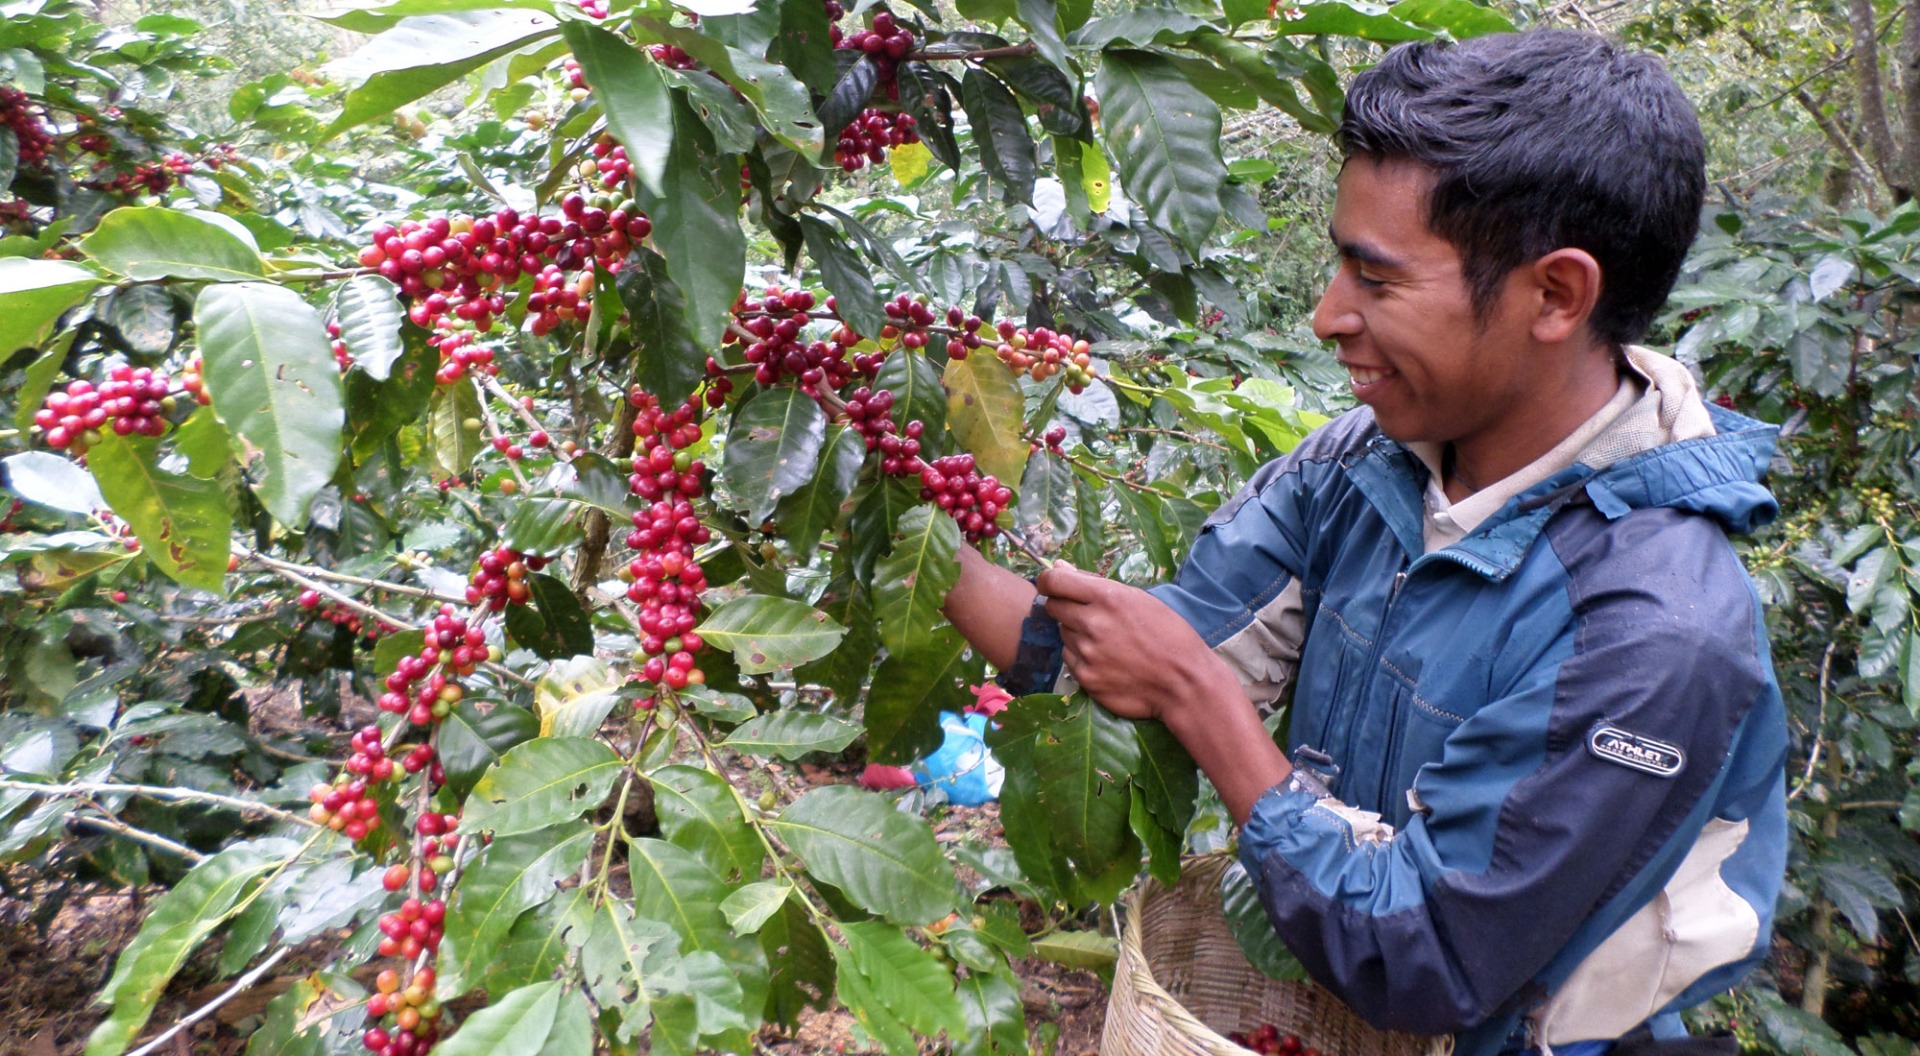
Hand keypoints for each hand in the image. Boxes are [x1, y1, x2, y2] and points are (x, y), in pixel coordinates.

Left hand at [1036, 562, 1235, 724]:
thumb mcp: (1139, 599)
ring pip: (1063, 634)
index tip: (1052, 586)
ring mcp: (1086, 653)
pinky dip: (1081, 657)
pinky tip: (1106, 660)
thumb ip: (1093, 584)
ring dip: (1076, 633)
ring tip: (1107, 641)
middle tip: (1088, 616)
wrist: (1183, 682)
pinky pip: (1069, 659)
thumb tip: (1057, 569)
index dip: (1048, 581)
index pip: (1054, 582)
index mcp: (1107, 597)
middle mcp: (1091, 623)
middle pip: (1053, 607)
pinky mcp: (1085, 677)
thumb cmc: (1168, 634)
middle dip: (1064, 607)